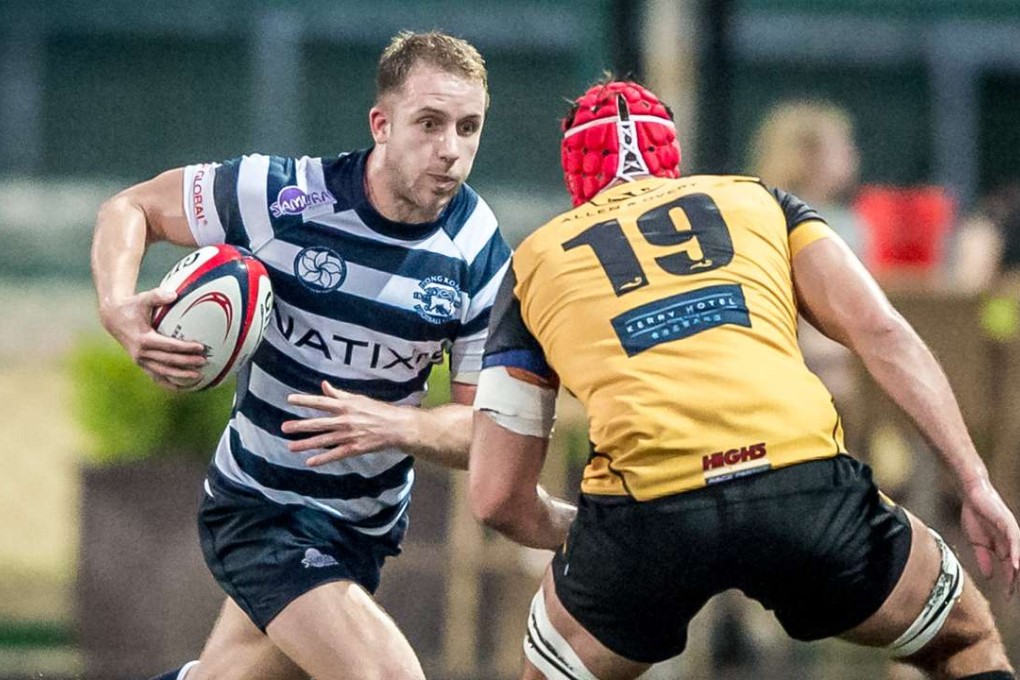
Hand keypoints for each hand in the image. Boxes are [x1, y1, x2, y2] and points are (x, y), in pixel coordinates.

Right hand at [99, 287, 206, 389]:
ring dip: (181, 376)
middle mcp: (141, 353)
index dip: (185, 348)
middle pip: (168, 361)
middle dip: (187, 363)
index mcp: (143, 339)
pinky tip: (184, 387)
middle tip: (204, 361)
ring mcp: (140, 361)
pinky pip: (156, 377)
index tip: (200, 347)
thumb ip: (157, 296)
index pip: (168, 346)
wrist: (113, 318)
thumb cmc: (132, 306)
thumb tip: (175, 294)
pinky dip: (169, 383)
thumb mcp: (143, 298)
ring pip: (163, 373)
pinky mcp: (141, 364)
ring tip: (198, 376)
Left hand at [282, 381, 417, 465]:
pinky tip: (310, 462)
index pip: (321, 402)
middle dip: (300, 426)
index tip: (289, 400)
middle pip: (318, 423)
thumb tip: (324, 385)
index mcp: (346, 406)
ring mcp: (349, 435)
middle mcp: (345, 420)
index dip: (304, 400)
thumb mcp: (359, 399)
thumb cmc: (378, 410)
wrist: (396, 427)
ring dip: (306, 444)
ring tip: (291, 446)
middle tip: (284, 428)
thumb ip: (339, 395)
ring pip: (323, 440)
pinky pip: (335, 454)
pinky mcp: (354, 448)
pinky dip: (322, 459)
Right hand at [960, 477, 1019, 597]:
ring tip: (1015, 582)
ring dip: (1018, 568)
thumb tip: (988, 575)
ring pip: (1018, 554)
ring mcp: (1012, 533)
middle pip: (1016, 564)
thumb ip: (983, 558)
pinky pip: (1015, 542)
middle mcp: (1011, 541)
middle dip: (1014, 579)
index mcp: (1002, 546)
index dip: (1008, 581)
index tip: (1006, 594)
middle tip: (1010, 593)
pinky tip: (1014, 564)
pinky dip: (1016, 554)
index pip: (1008, 567)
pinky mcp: (1009, 525)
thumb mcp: (977, 542)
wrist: (971, 494)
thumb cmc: (975, 514)